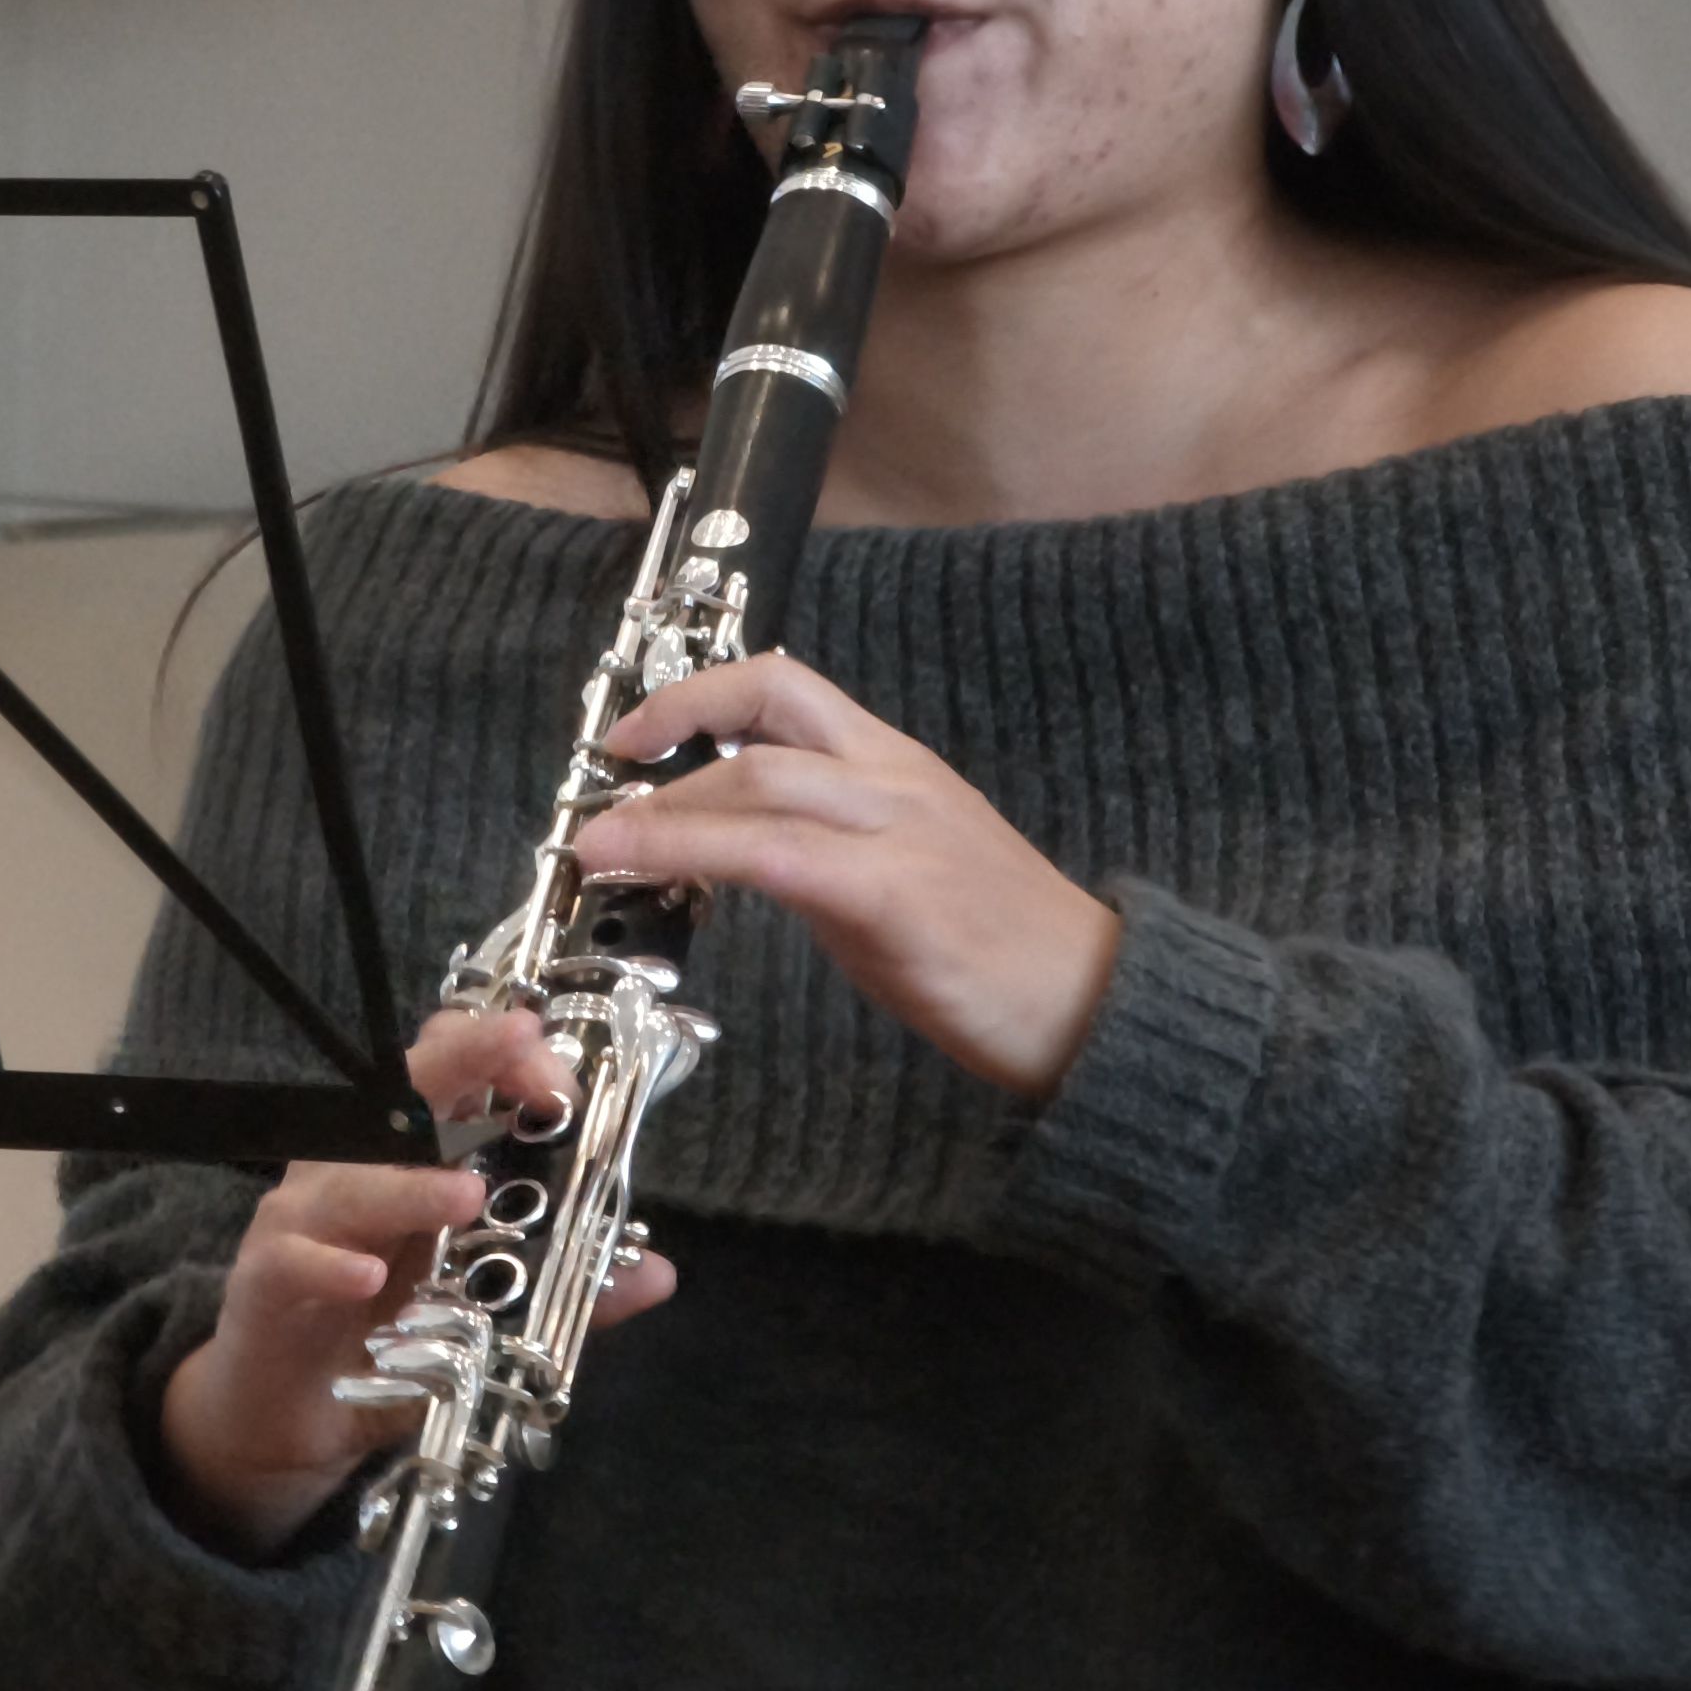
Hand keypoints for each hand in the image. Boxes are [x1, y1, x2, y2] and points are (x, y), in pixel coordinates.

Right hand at [155, 1003, 677, 1558]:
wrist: (290, 1418)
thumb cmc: (387, 1336)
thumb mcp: (488, 1314)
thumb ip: (565, 1288)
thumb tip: (657, 1272)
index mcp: (412, 1156)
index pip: (453, 1070)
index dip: (506, 1054)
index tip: (564, 1079)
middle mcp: (358, 1166)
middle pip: (401, 1089)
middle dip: (467, 1062)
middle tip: (530, 1063)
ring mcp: (306, 1217)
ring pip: (350, 1176)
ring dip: (411, 1183)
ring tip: (468, 1196)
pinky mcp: (266, 1278)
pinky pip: (293, 1258)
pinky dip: (331, 1265)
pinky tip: (370, 1278)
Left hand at [575, 653, 1121, 1100]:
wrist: (1092, 1005)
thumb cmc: (999, 948)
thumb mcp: (903, 870)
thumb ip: (824, 847)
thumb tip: (737, 851)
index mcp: (898, 764)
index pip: (788, 685)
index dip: (701, 691)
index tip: (638, 729)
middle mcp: (895, 779)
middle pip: (765, 714)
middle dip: (666, 736)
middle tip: (602, 779)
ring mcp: (898, 832)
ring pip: (759, 780)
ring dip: (661, 807)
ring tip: (598, 837)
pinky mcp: (893, 896)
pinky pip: (775, 856)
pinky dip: (692, 852)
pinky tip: (638, 865)